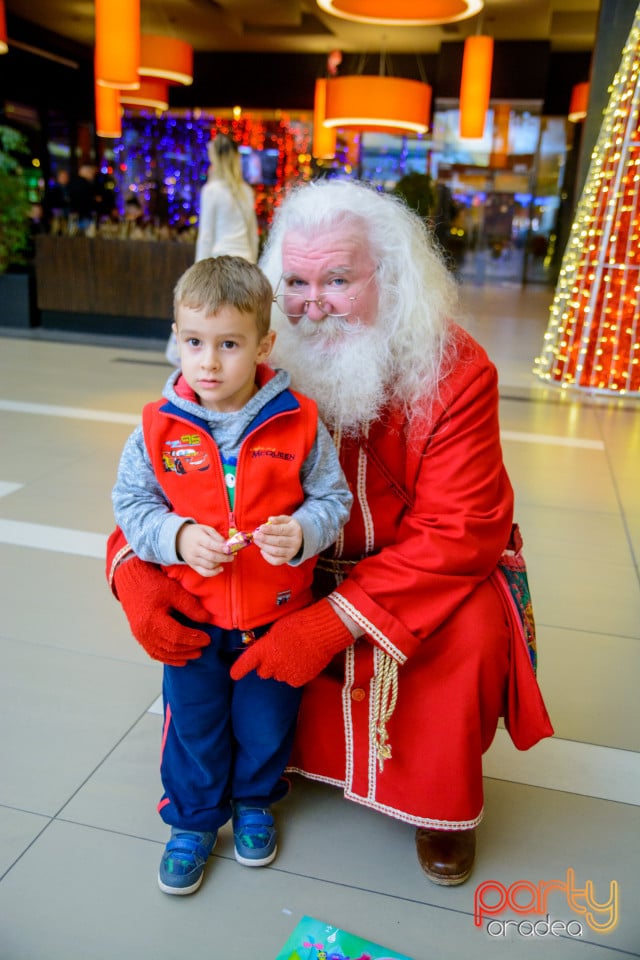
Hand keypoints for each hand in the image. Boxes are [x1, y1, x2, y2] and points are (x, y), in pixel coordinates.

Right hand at [114, 556, 210, 665]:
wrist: (131, 580)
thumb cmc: (152, 583)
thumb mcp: (174, 591)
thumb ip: (190, 606)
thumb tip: (206, 619)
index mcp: (153, 619)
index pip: (177, 635)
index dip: (194, 639)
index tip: (207, 639)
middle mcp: (144, 631)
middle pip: (170, 646)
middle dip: (190, 648)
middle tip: (204, 646)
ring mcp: (140, 636)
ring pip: (163, 653)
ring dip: (181, 656)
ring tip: (196, 653)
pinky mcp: (140, 636)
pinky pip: (154, 653)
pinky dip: (168, 658)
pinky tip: (180, 659)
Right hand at [177, 522, 233, 576]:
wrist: (179, 538)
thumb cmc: (196, 533)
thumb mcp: (206, 529)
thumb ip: (216, 535)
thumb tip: (227, 544)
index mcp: (198, 538)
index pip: (210, 544)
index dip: (221, 548)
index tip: (229, 549)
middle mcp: (195, 550)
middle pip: (211, 556)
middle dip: (224, 557)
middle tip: (232, 556)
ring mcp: (193, 559)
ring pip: (209, 565)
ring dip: (220, 563)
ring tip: (225, 559)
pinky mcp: (193, 566)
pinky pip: (204, 572)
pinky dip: (214, 573)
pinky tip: (220, 568)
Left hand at [230, 599, 353, 686]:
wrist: (323, 632)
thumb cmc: (300, 624)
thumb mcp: (277, 629)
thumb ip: (267, 643)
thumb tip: (265, 651)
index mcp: (263, 649)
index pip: (245, 663)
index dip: (239, 670)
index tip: (234, 675)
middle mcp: (271, 664)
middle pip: (263, 672)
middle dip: (268, 665)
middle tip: (280, 654)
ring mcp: (285, 674)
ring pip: (279, 676)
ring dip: (283, 669)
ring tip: (296, 655)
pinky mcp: (298, 680)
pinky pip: (292, 680)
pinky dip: (296, 673)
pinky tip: (304, 661)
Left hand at [252, 515, 302, 565]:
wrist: (299, 538)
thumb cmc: (288, 527)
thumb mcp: (286, 520)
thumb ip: (278, 519)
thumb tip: (270, 519)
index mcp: (295, 530)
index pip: (281, 530)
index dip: (270, 529)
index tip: (261, 528)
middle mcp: (295, 542)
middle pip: (278, 541)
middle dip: (265, 538)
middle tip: (256, 535)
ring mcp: (292, 552)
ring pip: (276, 551)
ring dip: (264, 546)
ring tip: (257, 541)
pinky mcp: (287, 559)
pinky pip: (276, 561)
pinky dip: (267, 557)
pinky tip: (262, 550)